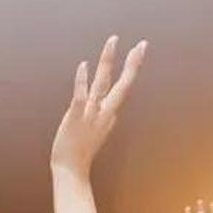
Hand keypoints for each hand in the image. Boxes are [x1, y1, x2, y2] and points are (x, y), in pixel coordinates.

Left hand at [50, 36, 146, 175]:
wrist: (71, 170)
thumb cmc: (80, 154)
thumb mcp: (97, 135)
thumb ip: (105, 122)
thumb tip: (114, 116)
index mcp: (109, 116)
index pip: (121, 89)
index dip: (130, 69)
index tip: (138, 52)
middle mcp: (104, 113)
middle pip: (123, 84)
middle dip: (133, 63)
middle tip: (142, 44)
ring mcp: (91, 114)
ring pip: (103, 83)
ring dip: (108, 61)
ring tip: (113, 41)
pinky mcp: (76, 117)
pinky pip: (81, 96)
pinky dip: (82, 80)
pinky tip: (84, 65)